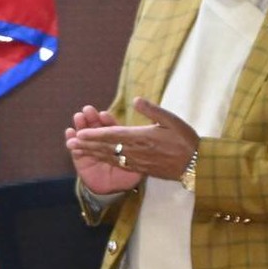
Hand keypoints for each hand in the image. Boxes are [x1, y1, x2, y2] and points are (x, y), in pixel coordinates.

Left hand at [70, 98, 196, 184]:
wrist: (198, 165)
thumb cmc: (186, 140)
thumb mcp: (172, 120)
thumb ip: (153, 110)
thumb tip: (137, 99)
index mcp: (142, 137)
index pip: (113, 135)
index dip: (95, 135)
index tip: (79, 133)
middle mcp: (136, 151)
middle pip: (107, 147)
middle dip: (87, 145)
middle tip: (69, 143)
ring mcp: (138, 162)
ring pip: (110, 157)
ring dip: (92, 153)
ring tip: (76, 151)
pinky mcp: (141, 169)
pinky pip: (119, 164)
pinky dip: (105, 161)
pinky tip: (97, 159)